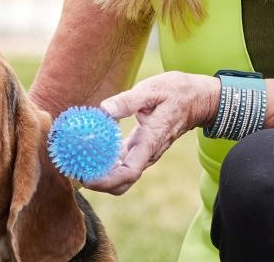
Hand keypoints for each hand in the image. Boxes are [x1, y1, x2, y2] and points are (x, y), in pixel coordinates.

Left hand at [82, 71, 219, 194]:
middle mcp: (148, 152)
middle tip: (75, 173)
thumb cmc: (176, 92)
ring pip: (122, 175)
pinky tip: (90, 153)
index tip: (86, 177)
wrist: (198, 98)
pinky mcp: (142, 147)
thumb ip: (128, 101)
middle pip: (123, 182)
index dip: (107, 181)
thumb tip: (104, 110)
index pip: (129, 172)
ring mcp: (145, 152)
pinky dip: (107, 163)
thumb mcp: (152, 90)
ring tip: (77, 164)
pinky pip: (123, 162)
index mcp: (150, 141)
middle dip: (100, 183)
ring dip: (101, 175)